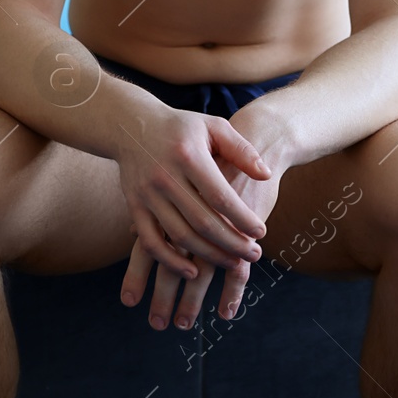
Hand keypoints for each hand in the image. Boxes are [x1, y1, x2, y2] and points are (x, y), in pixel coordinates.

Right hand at [120, 104, 289, 329]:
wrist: (131, 126)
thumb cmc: (182, 128)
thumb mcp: (214, 127)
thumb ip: (242, 149)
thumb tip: (266, 174)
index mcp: (189, 155)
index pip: (221, 196)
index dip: (243, 218)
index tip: (262, 232)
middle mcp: (166, 177)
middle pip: (203, 222)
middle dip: (232, 243)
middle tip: (254, 255)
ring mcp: (147, 194)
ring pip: (180, 236)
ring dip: (208, 256)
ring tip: (232, 263)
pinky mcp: (134, 207)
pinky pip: (151, 242)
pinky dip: (170, 261)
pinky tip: (191, 271)